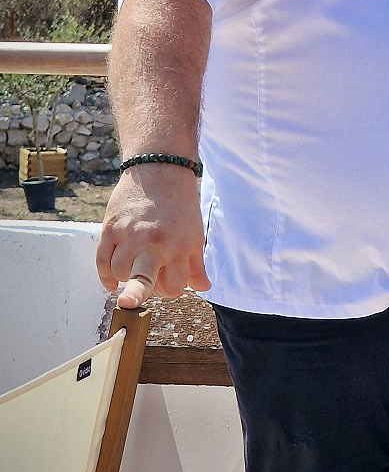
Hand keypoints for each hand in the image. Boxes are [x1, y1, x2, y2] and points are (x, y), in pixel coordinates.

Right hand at [96, 164, 210, 308]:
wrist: (159, 168)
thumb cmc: (180, 203)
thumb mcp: (195, 233)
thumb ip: (196, 264)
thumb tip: (204, 287)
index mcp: (178, 246)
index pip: (172, 287)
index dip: (169, 288)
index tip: (167, 279)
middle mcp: (153, 242)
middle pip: (142, 278)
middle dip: (136, 293)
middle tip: (129, 302)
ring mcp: (129, 235)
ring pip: (119, 272)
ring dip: (125, 277)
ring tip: (133, 267)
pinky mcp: (110, 227)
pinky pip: (101, 260)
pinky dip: (104, 274)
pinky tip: (111, 281)